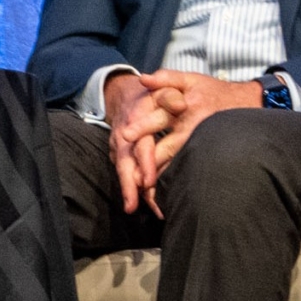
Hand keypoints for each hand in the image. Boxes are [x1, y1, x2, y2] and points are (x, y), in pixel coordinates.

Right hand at [102, 72, 171, 214]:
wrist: (126, 94)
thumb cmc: (151, 95)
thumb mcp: (161, 89)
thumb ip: (170, 94)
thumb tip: (180, 104)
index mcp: (133, 123)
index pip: (139, 146)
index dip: (143, 163)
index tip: (148, 181)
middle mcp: (123, 138)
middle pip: (124, 165)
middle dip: (128, 186)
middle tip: (133, 207)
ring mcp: (120, 148)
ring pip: (124, 172)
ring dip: (130, 192)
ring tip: (137, 211)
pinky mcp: (122, 155)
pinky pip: (127, 173)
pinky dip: (133, 189)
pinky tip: (145, 203)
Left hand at [131, 69, 264, 209]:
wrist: (251, 104)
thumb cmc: (216, 91)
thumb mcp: (192, 79)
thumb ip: (166, 78)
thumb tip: (143, 78)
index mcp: (185, 108)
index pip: (160, 119)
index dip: (142, 127)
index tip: (125, 135)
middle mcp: (193, 128)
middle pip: (168, 148)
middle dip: (150, 163)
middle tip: (133, 178)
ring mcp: (203, 143)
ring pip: (180, 162)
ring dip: (163, 178)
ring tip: (146, 192)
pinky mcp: (209, 153)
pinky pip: (192, 167)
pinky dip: (179, 180)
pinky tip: (168, 193)